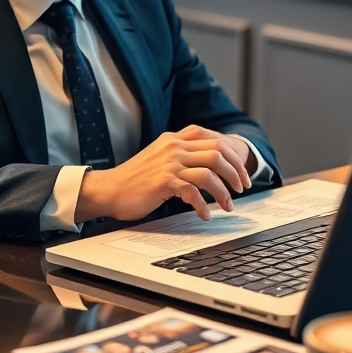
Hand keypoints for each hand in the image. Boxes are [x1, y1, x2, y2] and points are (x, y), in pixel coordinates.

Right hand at [75, 125, 252, 222]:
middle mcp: (174, 147)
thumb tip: (207, 165)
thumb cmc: (134, 179)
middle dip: (236, 171)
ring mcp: (169, 163)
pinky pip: (193, 192)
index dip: (233, 155)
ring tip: (228, 205)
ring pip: (210, 172)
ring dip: (224, 191)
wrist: (109, 190)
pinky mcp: (164, 182)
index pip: (214, 138)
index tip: (242, 173)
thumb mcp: (159, 157)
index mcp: (174, 138)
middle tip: (242, 188)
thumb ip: (180, 155)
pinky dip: (204, 205)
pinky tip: (205, 214)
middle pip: (218, 151)